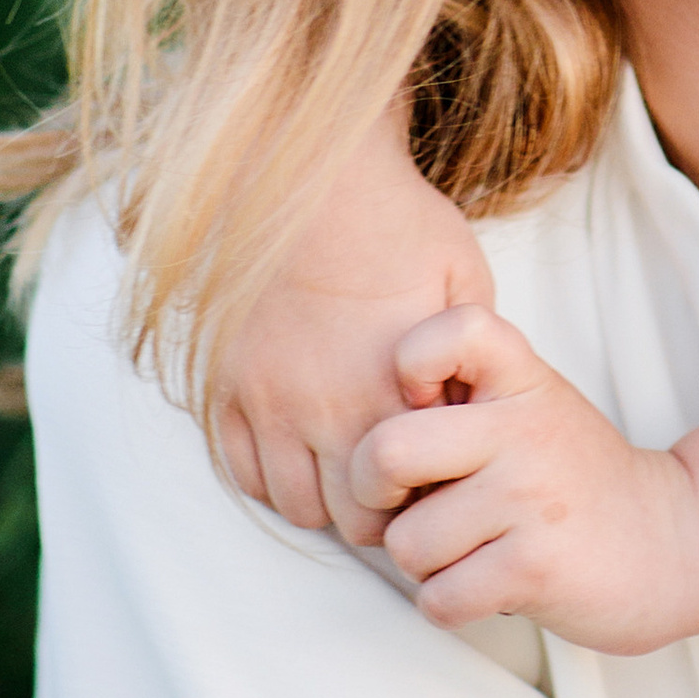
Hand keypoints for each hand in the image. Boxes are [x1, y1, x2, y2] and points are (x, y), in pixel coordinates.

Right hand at [212, 101, 492, 527]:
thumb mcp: (466, 287)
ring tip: (346, 466)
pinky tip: (300, 447)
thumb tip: (471, 416)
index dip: (417, 503)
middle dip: (371, 512)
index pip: (397, 506)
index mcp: (385, 397)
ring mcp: (266, 401)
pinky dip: (270, 473)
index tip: (429, 479)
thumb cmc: (401, 226)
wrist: (315, 177)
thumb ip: (470, 363)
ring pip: (290, 503)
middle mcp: (320, 412)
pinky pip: (239, 467)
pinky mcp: (227, 384)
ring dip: (321, 497)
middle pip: (344, 521)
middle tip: (391, 482)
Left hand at [335, 303, 683, 645]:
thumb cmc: (570, 479)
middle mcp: (526, 430)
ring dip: (424, 562)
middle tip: (411, 501)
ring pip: (406, 544)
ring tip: (472, 547)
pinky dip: (450, 604)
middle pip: (385, 452)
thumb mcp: (530, 406)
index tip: (422, 404)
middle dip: (376, 494)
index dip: (408, 365)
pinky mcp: (534, 568)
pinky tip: (488, 583)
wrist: (668, 544)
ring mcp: (531, 499)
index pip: (448, 332)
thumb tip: (363, 421)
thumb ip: (460, 394)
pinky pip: (437, 598)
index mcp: (522, 379)